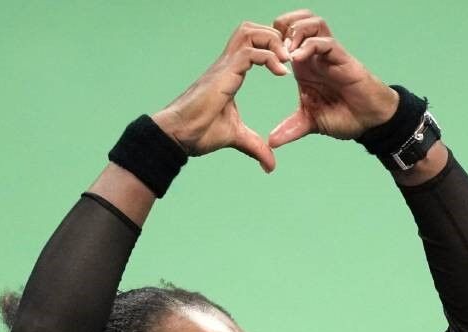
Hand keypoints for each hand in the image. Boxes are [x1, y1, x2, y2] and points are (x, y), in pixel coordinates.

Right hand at [151, 22, 290, 172]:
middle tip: (289, 58)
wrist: (178, 135)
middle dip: (275, 36)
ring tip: (286, 60)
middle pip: (251, 29)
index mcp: (230, 73)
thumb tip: (271, 166)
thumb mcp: (236, 137)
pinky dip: (270, 57)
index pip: (252, 44)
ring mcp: (225, 66)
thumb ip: (255, 147)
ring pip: (250, 32)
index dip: (271, 48)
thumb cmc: (198, 133)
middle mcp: (227, 64)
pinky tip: (281, 73)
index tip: (287, 66)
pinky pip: (251, 53)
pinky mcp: (224, 73)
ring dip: (273, 41)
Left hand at [268, 10, 399, 147]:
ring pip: (313, 23)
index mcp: (304, 65)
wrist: (370, 122)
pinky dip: (309, 45)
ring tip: (286, 51)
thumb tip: (271, 141)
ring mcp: (330, 55)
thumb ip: (290, 128)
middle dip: (281, 26)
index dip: (271, 40)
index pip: (286, 35)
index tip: (260, 55)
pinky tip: (297, 58)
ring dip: (296, 31)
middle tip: (272, 46)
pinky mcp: (343, 59)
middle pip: (297, 20)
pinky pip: (326, 42)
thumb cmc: (344, 116)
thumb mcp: (310, 122)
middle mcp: (316, 55)